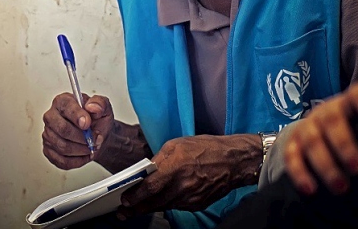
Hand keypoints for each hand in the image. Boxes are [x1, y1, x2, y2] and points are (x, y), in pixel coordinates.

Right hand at [41, 92, 115, 168]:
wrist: (97, 136)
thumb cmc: (97, 121)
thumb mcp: (104, 108)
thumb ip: (100, 104)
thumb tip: (92, 106)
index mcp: (62, 102)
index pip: (66, 109)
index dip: (78, 117)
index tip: (88, 124)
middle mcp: (52, 117)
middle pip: (63, 130)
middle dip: (83, 138)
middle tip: (94, 139)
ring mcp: (48, 134)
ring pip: (63, 147)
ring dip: (81, 150)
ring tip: (90, 146)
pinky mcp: (49, 150)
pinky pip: (62, 160)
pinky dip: (77, 161)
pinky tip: (83, 155)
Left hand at [117, 134, 259, 218]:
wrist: (233, 162)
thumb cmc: (208, 149)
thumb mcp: (177, 144)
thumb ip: (159, 159)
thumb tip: (147, 170)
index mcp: (175, 167)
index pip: (150, 187)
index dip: (135, 196)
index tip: (125, 200)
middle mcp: (182, 186)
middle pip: (154, 202)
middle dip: (137, 208)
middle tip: (124, 212)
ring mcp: (190, 198)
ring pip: (164, 206)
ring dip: (150, 207)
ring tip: (137, 209)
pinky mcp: (197, 204)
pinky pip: (177, 206)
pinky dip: (168, 203)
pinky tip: (161, 201)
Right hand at [283, 82, 357, 195]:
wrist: (320, 131)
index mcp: (350, 104)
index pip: (357, 92)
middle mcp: (327, 112)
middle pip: (332, 120)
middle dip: (344, 144)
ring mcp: (308, 126)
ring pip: (312, 140)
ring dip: (325, 164)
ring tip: (341, 186)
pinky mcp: (292, 143)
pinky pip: (291, 156)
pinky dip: (300, 172)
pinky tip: (311, 189)